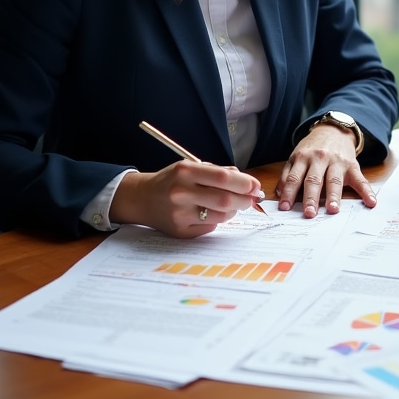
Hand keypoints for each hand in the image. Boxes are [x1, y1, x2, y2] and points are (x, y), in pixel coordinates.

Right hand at [111, 161, 264, 237]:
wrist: (142, 199)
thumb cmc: (173, 180)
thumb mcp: (192, 167)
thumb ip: (220, 172)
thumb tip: (249, 183)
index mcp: (185, 172)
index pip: (223, 178)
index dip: (245, 183)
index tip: (256, 186)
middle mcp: (181, 193)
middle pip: (225, 200)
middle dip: (245, 200)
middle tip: (252, 198)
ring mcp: (180, 215)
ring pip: (221, 216)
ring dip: (234, 210)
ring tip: (231, 203)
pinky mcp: (181, 232)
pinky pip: (210, 226)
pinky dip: (218, 219)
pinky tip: (210, 212)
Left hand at [275, 122, 375, 216]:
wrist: (334, 130)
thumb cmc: (313, 148)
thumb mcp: (297, 156)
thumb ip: (288, 174)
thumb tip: (280, 193)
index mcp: (304, 157)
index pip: (295, 178)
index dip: (289, 193)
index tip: (285, 208)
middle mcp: (320, 159)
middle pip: (314, 180)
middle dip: (311, 198)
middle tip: (309, 213)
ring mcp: (337, 162)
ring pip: (334, 180)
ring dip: (333, 196)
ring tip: (332, 210)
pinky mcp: (352, 165)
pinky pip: (360, 179)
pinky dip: (366, 191)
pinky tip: (371, 202)